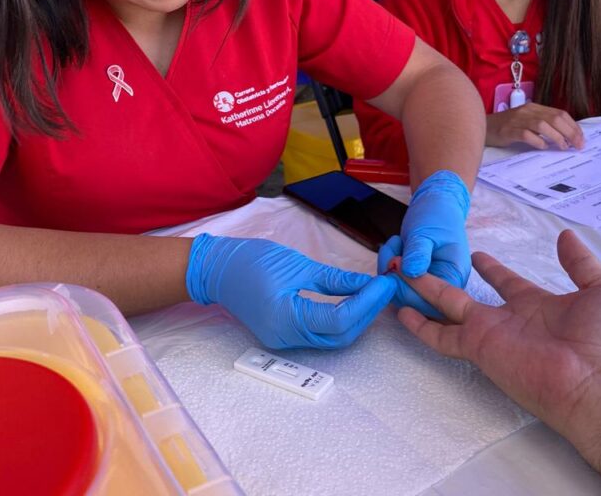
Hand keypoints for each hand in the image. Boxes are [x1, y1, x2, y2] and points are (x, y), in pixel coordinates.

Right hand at [186, 233, 394, 349]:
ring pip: (332, 338)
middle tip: (383, 288)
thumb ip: (335, 279)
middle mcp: (286, 337)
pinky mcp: (284, 334)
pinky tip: (351, 300)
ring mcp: (284, 340)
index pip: (339, 320)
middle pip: (340, 336)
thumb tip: (367, 283)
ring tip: (372, 293)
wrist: (216, 270)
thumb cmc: (251, 261)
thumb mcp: (298, 265)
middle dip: (366, 313)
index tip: (385, 283)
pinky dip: (339, 320)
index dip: (367, 302)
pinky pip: (319, 334)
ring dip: (355, 319)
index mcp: (286, 318)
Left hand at [378, 170, 470, 314]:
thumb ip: (418, 252)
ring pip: (400, 293)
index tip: (395, 258)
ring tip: (394, 244)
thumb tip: (409, 272)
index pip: (427, 298)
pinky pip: (397, 284)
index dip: (404, 283)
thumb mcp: (425, 231)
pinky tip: (394, 249)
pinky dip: (389, 268)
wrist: (436, 205)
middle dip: (394, 276)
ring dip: (389, 270)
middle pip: (411, 300)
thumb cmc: (436, 215)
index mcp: (454, 277)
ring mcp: (430, 285)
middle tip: (391, 249)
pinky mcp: (417, 281)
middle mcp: (444, 287)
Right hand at [397, 230, 600, 436]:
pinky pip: (442, 336)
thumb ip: (581, 262)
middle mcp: (507, 319)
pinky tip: (401, 312)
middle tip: (421, 263)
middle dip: (444, 279)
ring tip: (398, 274)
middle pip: (467, 295)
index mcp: (535, 305)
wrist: (596, 383)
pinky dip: (420, 326)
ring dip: (422, 291)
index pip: (506, 282)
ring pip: (446, 308)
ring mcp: (490, 333)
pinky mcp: (478, 348)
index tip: (474, 255)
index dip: (491, 268)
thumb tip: (566, 236)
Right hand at [487, 102, 583, 149]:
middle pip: (555, 118)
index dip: (573, 126)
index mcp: (534, 107)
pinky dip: (537, 141)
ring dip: (557, 137)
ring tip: (563, 147)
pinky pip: (526, 134)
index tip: (581, 139)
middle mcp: (527, 111)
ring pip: (543, 125)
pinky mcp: (508, 131)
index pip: (560, 113)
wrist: (482, 126)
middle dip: (570, 132)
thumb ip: (543, 125)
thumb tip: (565, 137)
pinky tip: (542, 147)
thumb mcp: (527, 121)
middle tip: (577, 145)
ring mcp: (517, 120)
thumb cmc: (507, 127)